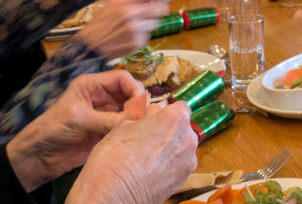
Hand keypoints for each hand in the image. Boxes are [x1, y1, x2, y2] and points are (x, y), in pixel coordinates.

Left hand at [6, 71, 145, 192]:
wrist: (39, 157)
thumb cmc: (53, 129)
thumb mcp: (80, 119)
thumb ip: (109, 118)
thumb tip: (139, 117)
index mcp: (92, 85)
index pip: (121, 78)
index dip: (134, 88)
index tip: (141, 104)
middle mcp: (101, 97)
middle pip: (129, 93)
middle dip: (138, 103)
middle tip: (143, 117)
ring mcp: (105, 114)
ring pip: (129, 110)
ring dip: (136, 116)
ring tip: (143, 126)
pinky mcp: (106, 131)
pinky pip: (125, 126)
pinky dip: (132, 129)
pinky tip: (136, 135)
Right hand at [65, 102, 197, 203]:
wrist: (113, 196)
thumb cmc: (114, 155)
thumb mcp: (123, 126)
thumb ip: (144, 118)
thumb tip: (151, 115)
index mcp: (175, 118)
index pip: (179, 107)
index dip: (165, 112)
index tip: (152, 119)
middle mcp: (188, 138)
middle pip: (182, 128)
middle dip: (168, 131)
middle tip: (147, 140)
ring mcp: (189, 161)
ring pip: (181, 147)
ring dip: (170, 149)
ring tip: (148, 159)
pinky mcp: (184, 180)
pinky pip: (179, 165)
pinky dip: (169, 166)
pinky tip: (151, 172)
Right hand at [74, 0, 169, 58]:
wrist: (90, 44)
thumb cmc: (102, 22)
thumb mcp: (113, 4)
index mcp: (125, 1)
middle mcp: (132, 13)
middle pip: (160, 8)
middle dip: (159, 9)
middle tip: (154, 11)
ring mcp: (136, 29)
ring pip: (156, 23)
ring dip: (150, 23)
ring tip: (137, 25)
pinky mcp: (138, 42)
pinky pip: (148, 35)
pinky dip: (143, 35)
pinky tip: (131, 35)